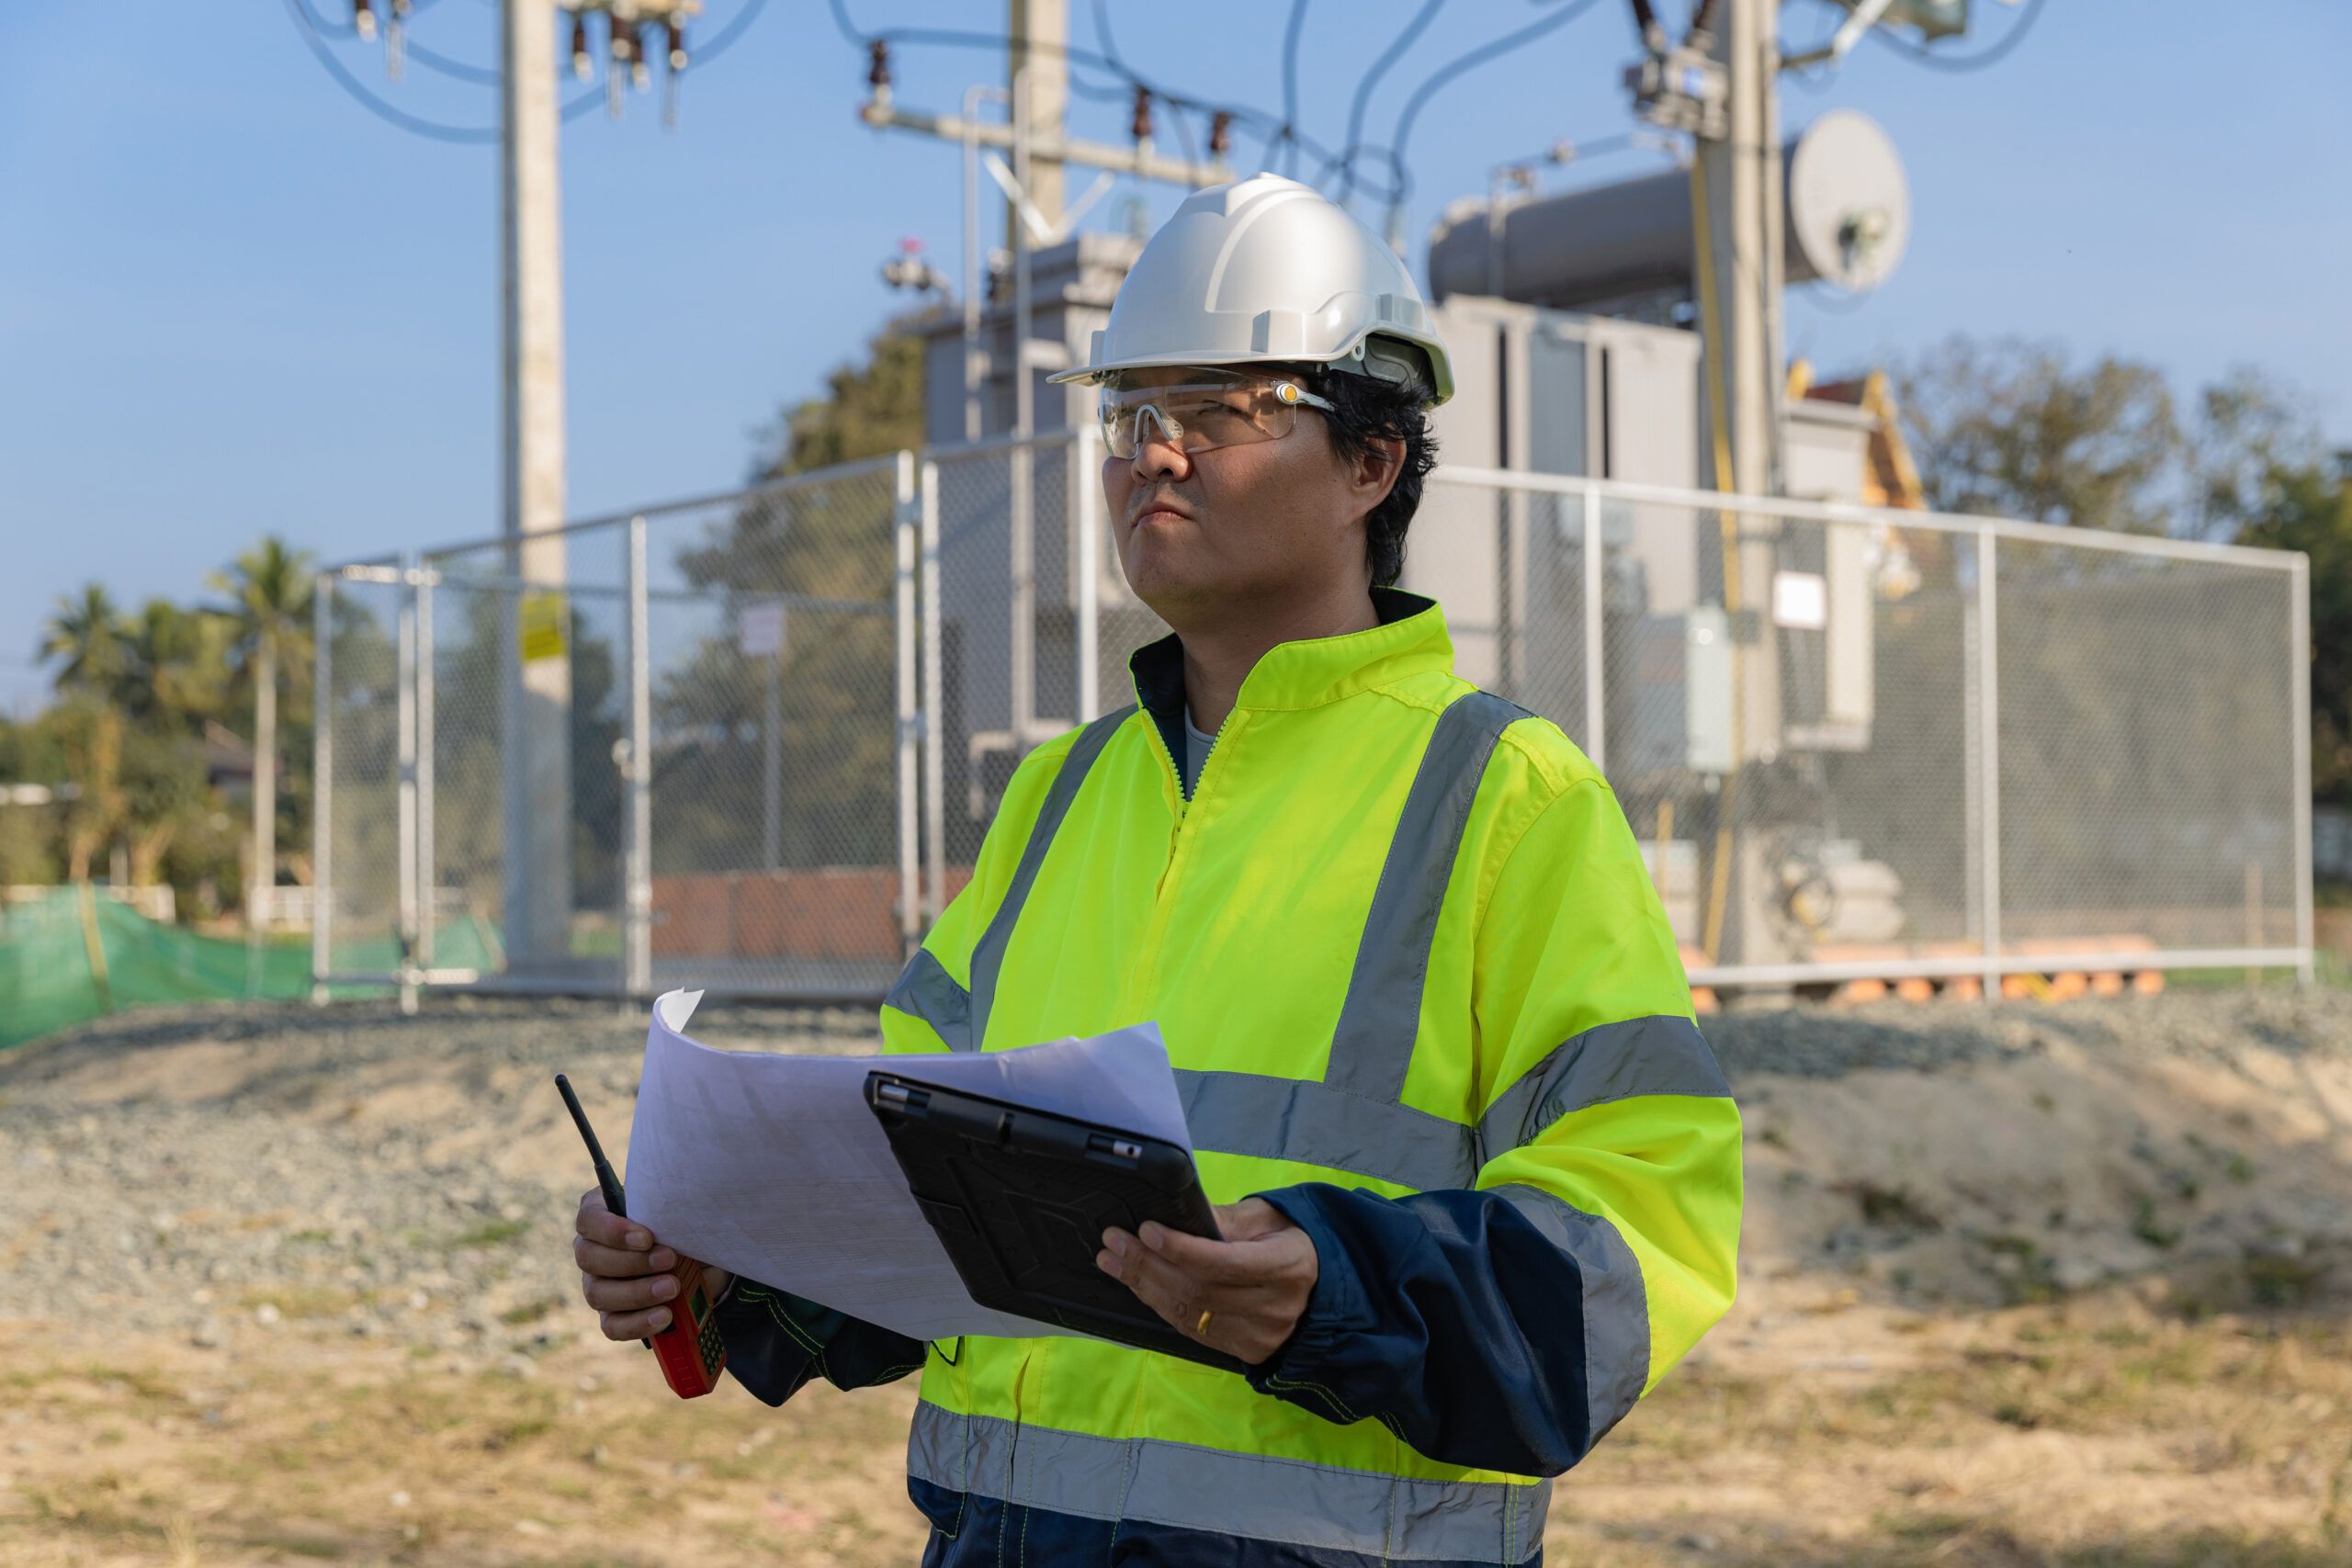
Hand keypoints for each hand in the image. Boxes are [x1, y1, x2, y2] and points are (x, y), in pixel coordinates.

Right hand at [572, 1188, 731, 1341]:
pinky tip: (664, 1316)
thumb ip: (668, 1216)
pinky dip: (638, 1322)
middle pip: (589, 1258)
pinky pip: (612, 1326)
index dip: (612, 1231)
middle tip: (670, 1259)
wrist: (700, 1261)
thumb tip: (676, 1227)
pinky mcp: (611, 1316)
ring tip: (672, 1288)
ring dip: (637, 1292)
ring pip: (598, 1293)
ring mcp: (597, 1285)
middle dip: (632, 1262)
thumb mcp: (677, 1217)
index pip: (589, 1220)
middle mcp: (591, 1250)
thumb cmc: (681, 1227)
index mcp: (601, 1215)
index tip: (647, 1238)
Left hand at [1095, 1198, 1317, 1365]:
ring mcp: (1259, 1336)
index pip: (1226, 1263)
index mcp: (1287, 1267)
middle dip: (1149, 1264)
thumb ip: (1227, 1219)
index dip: (1183, 1249)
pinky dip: (1159, 1304)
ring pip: (1190, 1314)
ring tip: (1112, 1259)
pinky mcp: (1243, 1351)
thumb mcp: (1269, 1217)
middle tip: (1114, 1241)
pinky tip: (1137, 1283)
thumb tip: (1180, 1214)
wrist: (1318, 1291)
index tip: (1147, 1230)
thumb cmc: (1289, 1242)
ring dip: (1143, 1285)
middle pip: (1200, 1291)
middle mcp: (1275, 1307)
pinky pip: (1191, 1330)